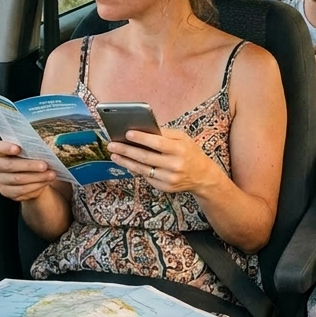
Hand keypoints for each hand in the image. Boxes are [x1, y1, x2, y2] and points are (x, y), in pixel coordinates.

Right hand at [0, 140, 55, 201]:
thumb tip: (46, 148)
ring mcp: (0, 179)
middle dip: (29, 165)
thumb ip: (35, 148)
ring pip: (17, 179)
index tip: (18, 149)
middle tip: (45, 166)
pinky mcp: (6, 191)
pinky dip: (35, 186)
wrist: (32, 175)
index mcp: (1, 151)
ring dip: (36, 177)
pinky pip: (21, 190)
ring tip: (51, 174)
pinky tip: (46, 182)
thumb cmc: (32, 158)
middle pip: (9, 165)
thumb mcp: (33, 151)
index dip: (7, 148)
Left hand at [108, 127, 224, 194]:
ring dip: (126, 161)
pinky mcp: (165, 187)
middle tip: (112, 145)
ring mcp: (169, 178)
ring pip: (143, 169)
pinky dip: (135, 169)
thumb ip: (166, 133)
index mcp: (180, 150)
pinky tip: (126, 163)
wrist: (203, 176)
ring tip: (114, 154)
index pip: (158, 143)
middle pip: (146, 157)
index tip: (127, 133)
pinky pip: (146, 177)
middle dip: (127, 150)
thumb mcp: (183, 139)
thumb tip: (143, 129)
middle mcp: (174, 165)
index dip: (142, 138)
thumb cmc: (190, 153)